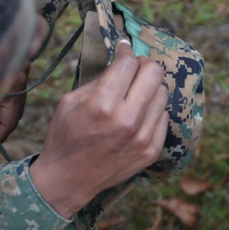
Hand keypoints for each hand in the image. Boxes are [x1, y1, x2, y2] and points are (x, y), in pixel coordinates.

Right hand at [30, 40, 168, 217]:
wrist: (68, 180)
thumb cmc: (65, 138)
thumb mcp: (70, 101)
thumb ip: (99, 79)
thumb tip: (121, 60)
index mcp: (102, 105)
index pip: (129, 63)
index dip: (125, 51)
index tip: (123, 49)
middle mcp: (127, 121)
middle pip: (154, 73)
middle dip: (143, 65)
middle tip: (133, 68)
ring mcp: (142, 138)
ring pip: (163, 93)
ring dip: (149, 88)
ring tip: (134, 94)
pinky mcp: (151, 151)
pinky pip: (163, 117)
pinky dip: (152, 110)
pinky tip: (137, 114)